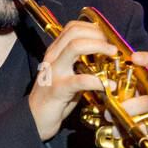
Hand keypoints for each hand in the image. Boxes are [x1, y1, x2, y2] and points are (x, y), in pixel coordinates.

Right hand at [28, 19, 119, 141]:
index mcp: (55, 52)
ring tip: (112, 55)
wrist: (35, 119)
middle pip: (74, 32)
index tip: (106, 38)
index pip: (72, 28)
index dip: (92, 28)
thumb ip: (80, 65)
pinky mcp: (57, 89)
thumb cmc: (55, 99)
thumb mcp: (67, 75)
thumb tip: (103, 60)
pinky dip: (97, 81)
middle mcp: (53, 57)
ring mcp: (54, 72)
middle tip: (111, 47)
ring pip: (75, 47)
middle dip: (97, 35)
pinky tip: (109, 85)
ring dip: (98, 47)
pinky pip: (79, 80)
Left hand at [101, 50, 147, 147]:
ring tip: (115, 128)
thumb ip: (117, 89)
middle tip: (110, 110)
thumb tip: (101, 85)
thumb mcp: (123, 95)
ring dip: (134, 125)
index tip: (133, 58)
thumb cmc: (130, 107)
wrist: (142, 132)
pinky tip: (140, 140)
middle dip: (128, 106)